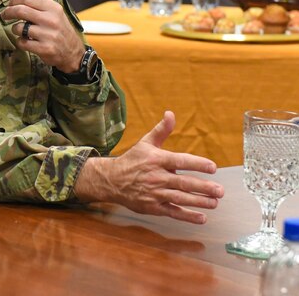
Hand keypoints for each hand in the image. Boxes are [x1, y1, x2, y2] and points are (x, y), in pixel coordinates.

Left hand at [0, 0, 84, 72]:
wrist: (73, 52)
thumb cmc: (60, 30)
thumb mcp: (52, 13)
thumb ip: (34, 4)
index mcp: (53, 8)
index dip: (14, 0)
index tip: (10, 4)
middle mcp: (51, 20)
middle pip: (20, 10)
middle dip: (8, 12)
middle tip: (4, 15)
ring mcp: (48, 35)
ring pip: (18, 28)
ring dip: (15, 29)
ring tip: (22, 31)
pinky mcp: (44, 49)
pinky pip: (21, 42)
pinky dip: (20, 42)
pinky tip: (27, 41)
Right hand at [73, 111, 224, 223]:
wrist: (111, 180)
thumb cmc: (132, 160)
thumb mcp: (145, 143)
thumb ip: (161, 130)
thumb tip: (170, 114)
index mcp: (156, 159)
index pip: (180, 161)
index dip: (197, 164)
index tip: (213, 167)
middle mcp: (156, 177)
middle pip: (183, 182)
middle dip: (203, 187)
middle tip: (220, 190)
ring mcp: (154, 193)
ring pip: (180, 198)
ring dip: (199, 202)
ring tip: (215, 202)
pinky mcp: (153, 207)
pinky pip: (172, 212)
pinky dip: (187, 216)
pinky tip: (202, 217)